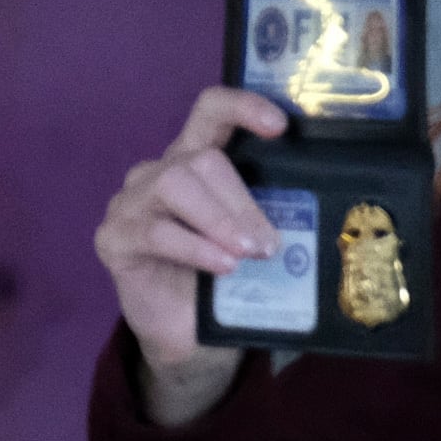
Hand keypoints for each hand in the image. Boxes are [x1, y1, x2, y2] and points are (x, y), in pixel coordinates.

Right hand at [93, 85, 288, 423]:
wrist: (188, 334)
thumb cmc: (227, 277)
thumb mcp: (255, 237)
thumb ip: (273, 212)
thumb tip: (326, 204)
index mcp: (196, 161)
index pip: (211, 111)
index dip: (242, 106)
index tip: (279, 126)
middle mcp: (159, 172)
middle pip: (200, 158)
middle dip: (242, 200)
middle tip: (270, 243)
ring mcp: (131, 203)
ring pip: (174, 184)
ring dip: (219, 219)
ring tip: (249, 253)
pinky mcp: (113, 239)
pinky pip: (155, 231)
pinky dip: (195, 247)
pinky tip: (222, 265)